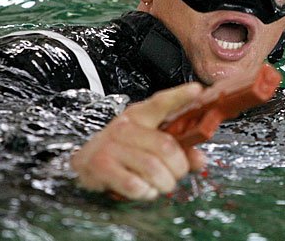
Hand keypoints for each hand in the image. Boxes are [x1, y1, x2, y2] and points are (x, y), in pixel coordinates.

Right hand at [71, 83, 205, 199]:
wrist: (85, 162)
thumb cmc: (122, 151)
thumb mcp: (148, 142)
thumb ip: (178, 149)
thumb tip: (199, 159)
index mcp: (139, 115)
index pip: (160, 102)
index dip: (179, 96)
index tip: (196, 90)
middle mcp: (124, 127)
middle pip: (166, 147)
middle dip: (178, 167)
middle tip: (177, 173)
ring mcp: (111, 146)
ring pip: (153, 169)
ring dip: (163, 183)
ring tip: (160, 184)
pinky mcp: (101, 166)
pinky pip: (135, 185)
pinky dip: (145, 193)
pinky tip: (143, 189)